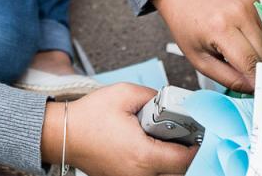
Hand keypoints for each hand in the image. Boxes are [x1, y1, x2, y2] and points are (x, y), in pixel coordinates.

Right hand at [41, 85, 195, 175]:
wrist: (62, 134)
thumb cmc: (87, 118)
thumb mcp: (124, 93)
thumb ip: (153, 95)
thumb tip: (168, 100)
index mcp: (143, 154)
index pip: (184, 158)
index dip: (196, 145)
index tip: (199, 133)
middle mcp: (139, 173)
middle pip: (178, 170)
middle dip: (184, 152)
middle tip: (183, 133)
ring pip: (164, 174)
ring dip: (169, 158)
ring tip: (163, 138)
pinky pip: (149, 174)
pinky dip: (154, 162)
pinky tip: (149, 145)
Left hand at [153, 0, 261, 92]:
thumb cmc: (185, 25)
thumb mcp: (198, 59)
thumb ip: (227, 78)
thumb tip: (252, 88)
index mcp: (221, 29)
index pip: (251, 63)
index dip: (256, 81)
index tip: (258, 91)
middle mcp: (239, 13)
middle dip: (260, 69)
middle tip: (250, 76)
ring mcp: (249, 3)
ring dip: (260, 54)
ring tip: (241, 54)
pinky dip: (258, 39)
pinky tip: (242, 38)